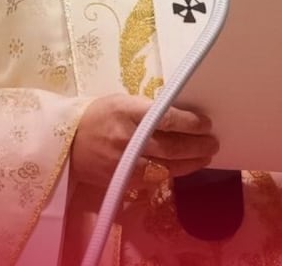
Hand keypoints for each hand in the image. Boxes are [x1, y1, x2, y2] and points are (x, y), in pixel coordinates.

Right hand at [70, 93, 217, 188]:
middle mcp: (127, 138)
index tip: (206, 123)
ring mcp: (126, 162)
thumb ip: (148, 108)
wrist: (68, 143)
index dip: (191, 123)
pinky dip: (174, 173)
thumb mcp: (121, 102)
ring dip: (192, 162)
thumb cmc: (98, 116)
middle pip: (172, 146)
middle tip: (213, 142)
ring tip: (205, 156)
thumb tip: (180, 114)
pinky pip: (156, 179)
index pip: (167, 118)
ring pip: (168, 166)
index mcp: (127, 112)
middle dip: (198, 145)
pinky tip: (184, 168)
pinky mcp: (124, 180)